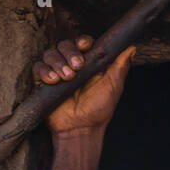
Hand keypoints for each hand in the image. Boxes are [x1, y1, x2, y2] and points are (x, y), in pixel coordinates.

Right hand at [33, 35, 136, 169]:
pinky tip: (54, 81)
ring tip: (67, 78)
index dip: (82, 41)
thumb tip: (132, 47)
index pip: (81, 42)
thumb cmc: (99, 109)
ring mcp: (56, 72)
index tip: (85, 46)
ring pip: (50, 54)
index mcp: (88, 63)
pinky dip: (45, 72)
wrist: (81, 128)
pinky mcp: (43, 82)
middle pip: (64, 44)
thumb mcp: (113, 85)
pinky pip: (38, 68)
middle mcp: (71, 64)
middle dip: (70, 52)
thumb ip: (120, 65)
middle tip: (77, 67)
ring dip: (58, 63)